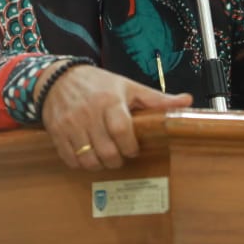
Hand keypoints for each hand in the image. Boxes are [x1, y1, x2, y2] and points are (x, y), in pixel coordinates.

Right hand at [41, 64, 191, 170]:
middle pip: (106, 150)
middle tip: (120, 155)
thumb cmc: (98, 84)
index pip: (122, 130)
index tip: (133, 149)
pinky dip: (81, 164)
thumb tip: (187, 101)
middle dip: (117, 160)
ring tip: (104, 157)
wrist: (58, 78)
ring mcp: (70, 124)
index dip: (130, 146)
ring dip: (100, 164)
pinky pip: (70, 160)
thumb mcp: (128, 87)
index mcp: (109, 100)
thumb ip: (156, 99)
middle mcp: (88, 112)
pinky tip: (88, 155)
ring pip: (88, 159)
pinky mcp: (56, 132)